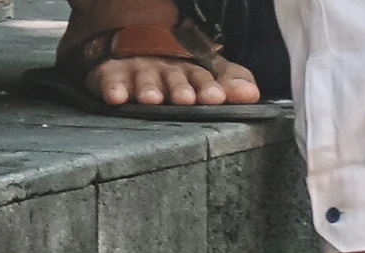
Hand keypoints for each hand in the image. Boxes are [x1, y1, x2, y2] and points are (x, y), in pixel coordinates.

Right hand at [87, 54, 257, 106]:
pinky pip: (110, 80)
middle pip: (173, 79)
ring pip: (143, 80)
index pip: (203, 79)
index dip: (209, 87)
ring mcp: (137, 72)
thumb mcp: (205, 74)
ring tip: (151, 99)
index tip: (216, 97)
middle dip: (179, 88)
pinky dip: (112, 87)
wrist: (134, 41)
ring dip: (148, 88)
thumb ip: (229, 84)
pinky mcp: (111, 75)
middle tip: (185, 98)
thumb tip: (254, 94)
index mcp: (189, 71)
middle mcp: (164, 71)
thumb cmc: (176, 68)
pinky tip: (116, 97)